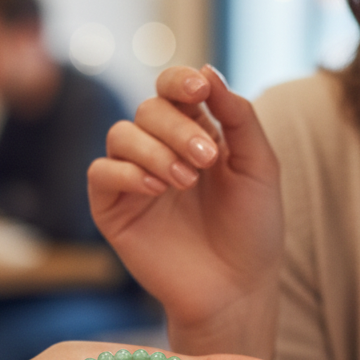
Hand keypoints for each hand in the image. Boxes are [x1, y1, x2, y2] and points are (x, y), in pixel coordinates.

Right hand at [87, 65, 282, 351]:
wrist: (235, 289)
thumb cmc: (251, 229)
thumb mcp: (258, 166)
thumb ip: (238, 117)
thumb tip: (207, 70)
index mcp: (194, 134)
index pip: (173, 90)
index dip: (180, 82)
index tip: (200, 91)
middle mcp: (159, 151)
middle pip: (147, 109)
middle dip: (177, 128)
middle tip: (207, 160)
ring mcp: (133, 179)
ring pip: (121, 135)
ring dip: (154, 150)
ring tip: (186, 181)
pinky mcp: (112, 208)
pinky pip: (101, 172)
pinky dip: (126, 172)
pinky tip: (156, 189)